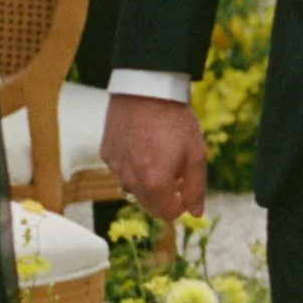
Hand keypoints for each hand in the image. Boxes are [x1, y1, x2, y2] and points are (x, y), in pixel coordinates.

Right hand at [103, 90, 206, 220]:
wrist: (146, 88)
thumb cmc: (175, 120)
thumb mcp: (196, 154)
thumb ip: (196, 188)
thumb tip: (196, 213)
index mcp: (155, 183)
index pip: (168, 214)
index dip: (181, 204)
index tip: (186, 187)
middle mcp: (131, 180)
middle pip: (149, 206)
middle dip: (165, 196)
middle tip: (176, 172)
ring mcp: (115, 167)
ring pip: (134, 189)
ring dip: (148, 182)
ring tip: (159, 154)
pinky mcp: (106, 154)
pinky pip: (122, 171)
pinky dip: (133, 166)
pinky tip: (143, 145)